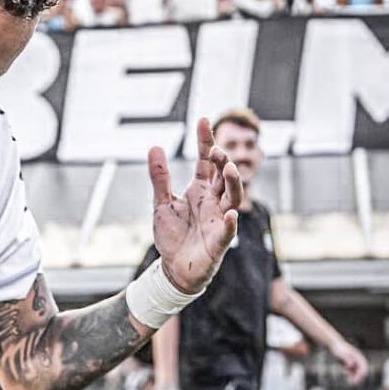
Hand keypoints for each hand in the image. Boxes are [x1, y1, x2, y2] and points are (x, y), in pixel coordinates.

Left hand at [148, 117, 242, 294]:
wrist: (174, 269)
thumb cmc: (172, 235)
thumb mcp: (162, 203)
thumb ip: (160, 177)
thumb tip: (155, 146)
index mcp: (200, 190)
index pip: (206, 162)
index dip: (205, 141)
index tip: (203, 120)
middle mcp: (213, 201)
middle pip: (223, 176)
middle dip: (222, 161)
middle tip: (215, 150)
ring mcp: (218, 219)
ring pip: (232, 197)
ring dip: (232, 183)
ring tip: (228, 168)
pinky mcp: (219, 241)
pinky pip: (228, 231)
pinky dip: (230, 222)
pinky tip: (229, 213)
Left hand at [333, 340, 368, 384]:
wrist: (334, 344)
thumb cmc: (337, 349)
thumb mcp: (341, 354)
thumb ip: (346, 359)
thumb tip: (351, 365)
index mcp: (358, 356)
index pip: (364, 367)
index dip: (361, 374)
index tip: (356, 380)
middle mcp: (358, 359)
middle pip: (363, 370)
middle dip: (360, 377)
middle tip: (354, 383)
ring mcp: (354, 361)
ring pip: (359, 371)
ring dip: (357, 377)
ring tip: (352, 383)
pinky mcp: (350, 363)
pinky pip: (354, 371)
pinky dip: (353, 376)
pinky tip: (349, 380)